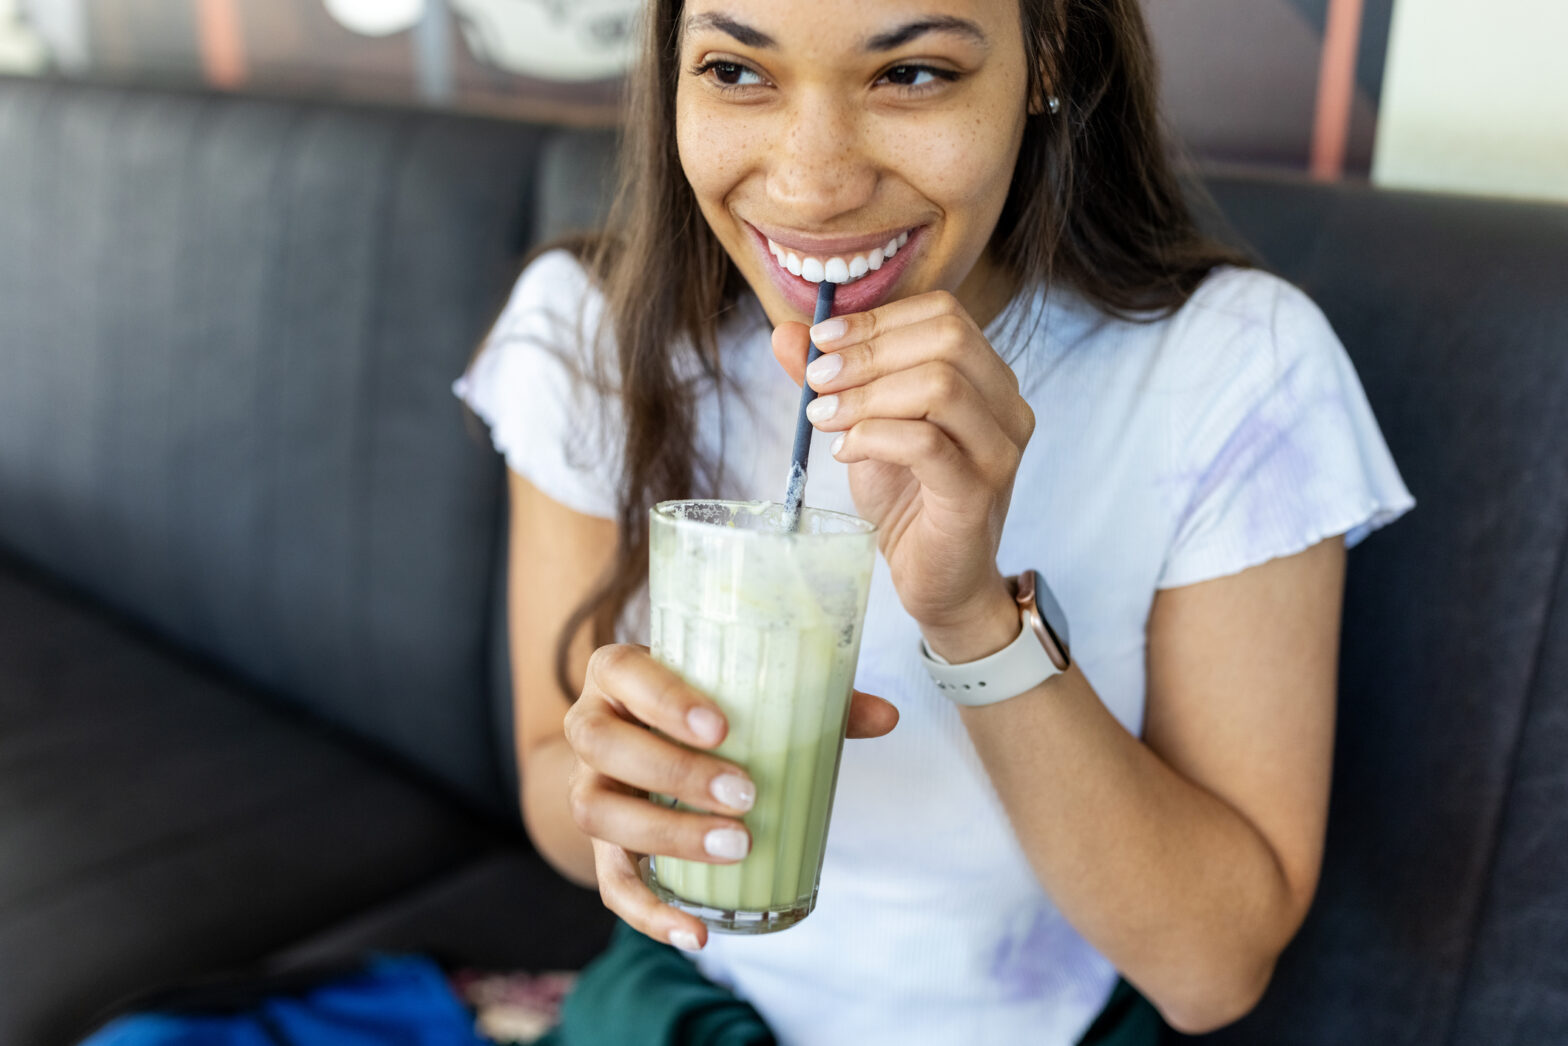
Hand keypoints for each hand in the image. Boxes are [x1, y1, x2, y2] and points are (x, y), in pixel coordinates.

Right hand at [563, 643, 898, 948]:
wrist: (654, 744)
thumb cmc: (711, 706)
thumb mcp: (751, 694)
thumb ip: (815, 699)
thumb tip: (887, 716)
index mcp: (620, 674)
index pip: (621, 670)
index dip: (663, 700)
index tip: (721, 727)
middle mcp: (592, 726)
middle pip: (602, 744)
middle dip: (672, 771)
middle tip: (744, 794)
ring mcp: (589, 786)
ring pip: (596, 810)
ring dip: (665, 833)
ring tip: (736, 845)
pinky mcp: (600, 845)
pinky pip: (610, 883)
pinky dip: (650, 913)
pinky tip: (696, 932)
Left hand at [773, 290, 1034, 643]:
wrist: (939, 581)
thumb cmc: (908, 499)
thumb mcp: (864, 426)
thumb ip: (833, 379)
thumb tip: (786, 333)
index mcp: (987, 378)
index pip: (944, 314)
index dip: (877, 319)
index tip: (821, 342)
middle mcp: (1006, 407)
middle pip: (947, 339)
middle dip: (869, 352)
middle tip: (816, 380)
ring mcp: (998, 450)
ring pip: (940, 385)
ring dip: (867, 394)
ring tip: (823, 418)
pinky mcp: (977, 494)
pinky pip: (926, 443)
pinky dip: (874, 437)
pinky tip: (845, 452)